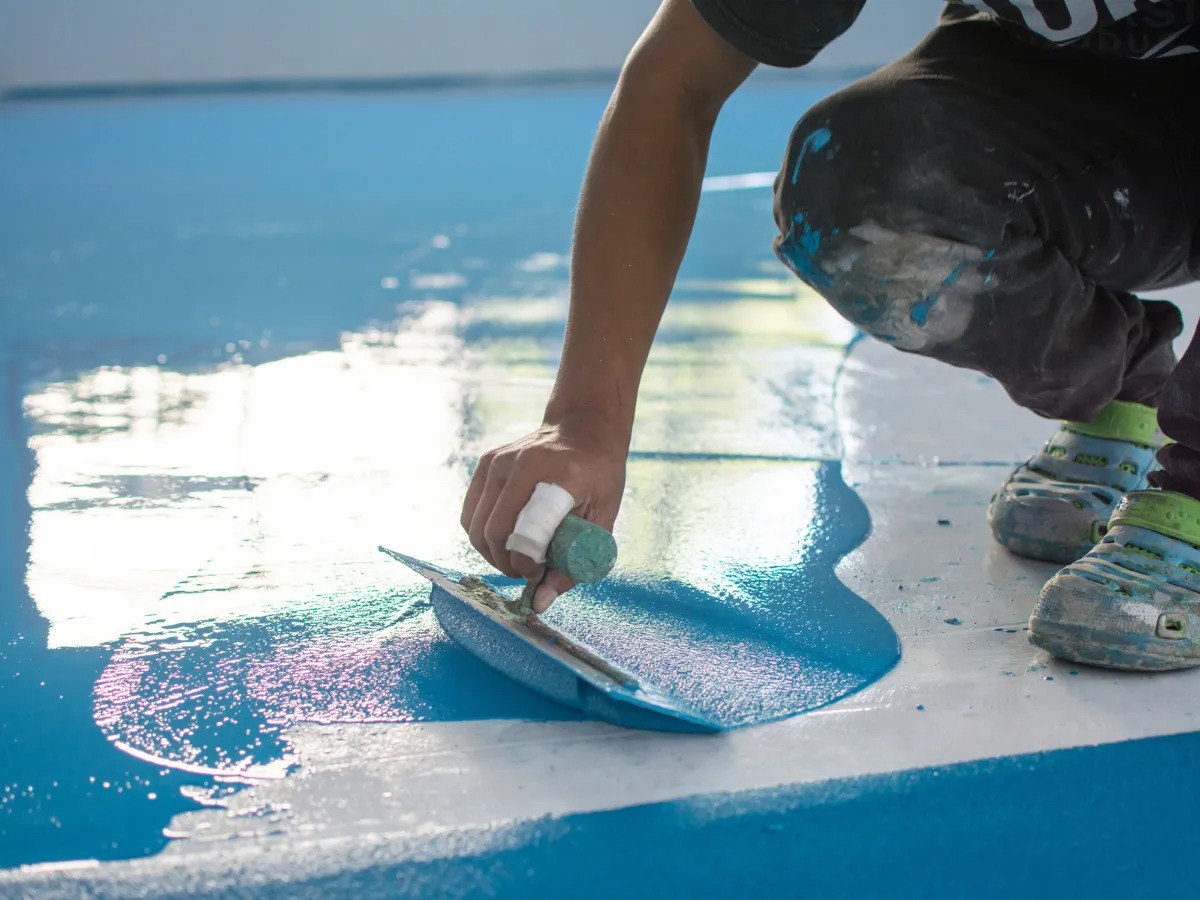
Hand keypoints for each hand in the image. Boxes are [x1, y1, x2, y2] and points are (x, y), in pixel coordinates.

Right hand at [460, 412, 627, 611]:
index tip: (537, 573)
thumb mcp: (603, 516)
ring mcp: (498, 461)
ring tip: (515, 559)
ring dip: (492, 554)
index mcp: (560, 475)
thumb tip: (541, 601)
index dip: (527, 563)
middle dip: (506, 564)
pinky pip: (471, 513)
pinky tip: (504, 541)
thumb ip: (576, 561)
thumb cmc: (599, 474)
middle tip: (526, 572)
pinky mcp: (485, 463)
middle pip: (494, 532)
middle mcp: (522, 464)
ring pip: (476, 526)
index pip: (527, 532)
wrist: (583, 426)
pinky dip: (482, 536)